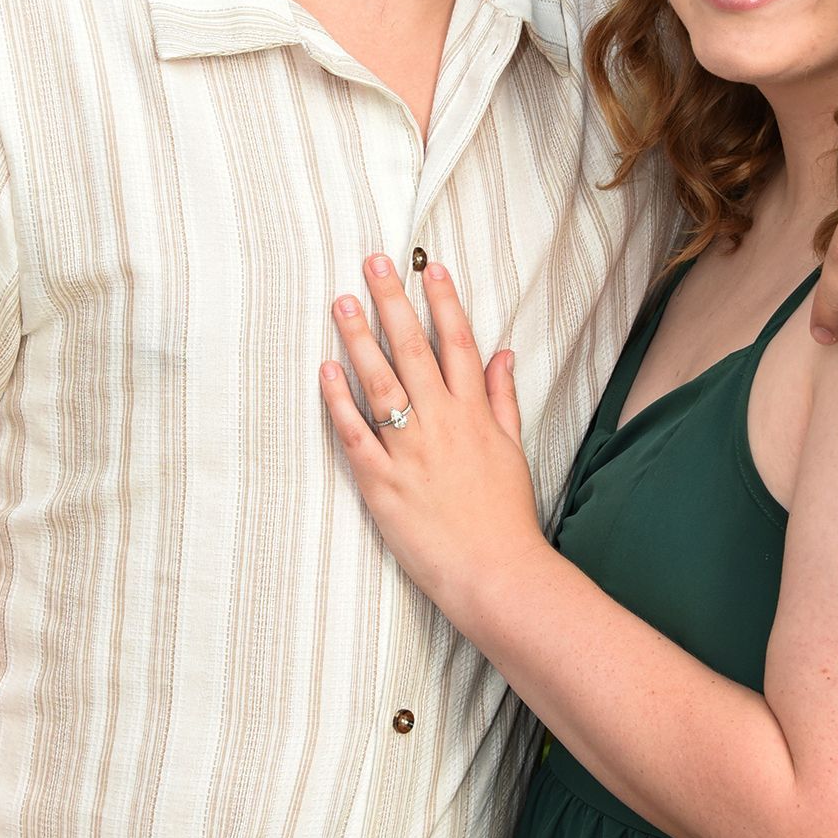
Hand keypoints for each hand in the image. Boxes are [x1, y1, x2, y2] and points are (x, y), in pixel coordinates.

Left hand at [320, 255, 541, 607]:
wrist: (496, 573)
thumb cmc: (505, 516)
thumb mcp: (512, 450)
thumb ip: (502, 399)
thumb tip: (502, 354)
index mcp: (474, 414)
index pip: (458, 344)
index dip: (443, 302)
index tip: (429, 268)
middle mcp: (442, 423)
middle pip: (413, 350)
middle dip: (392, 302)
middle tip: (373, 264)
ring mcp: (410, 451)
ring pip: (380, 382)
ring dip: (359, 338)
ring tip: (341, 302)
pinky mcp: (382, 483)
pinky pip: (354, 434)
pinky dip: (338, 401)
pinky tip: (325, 370)